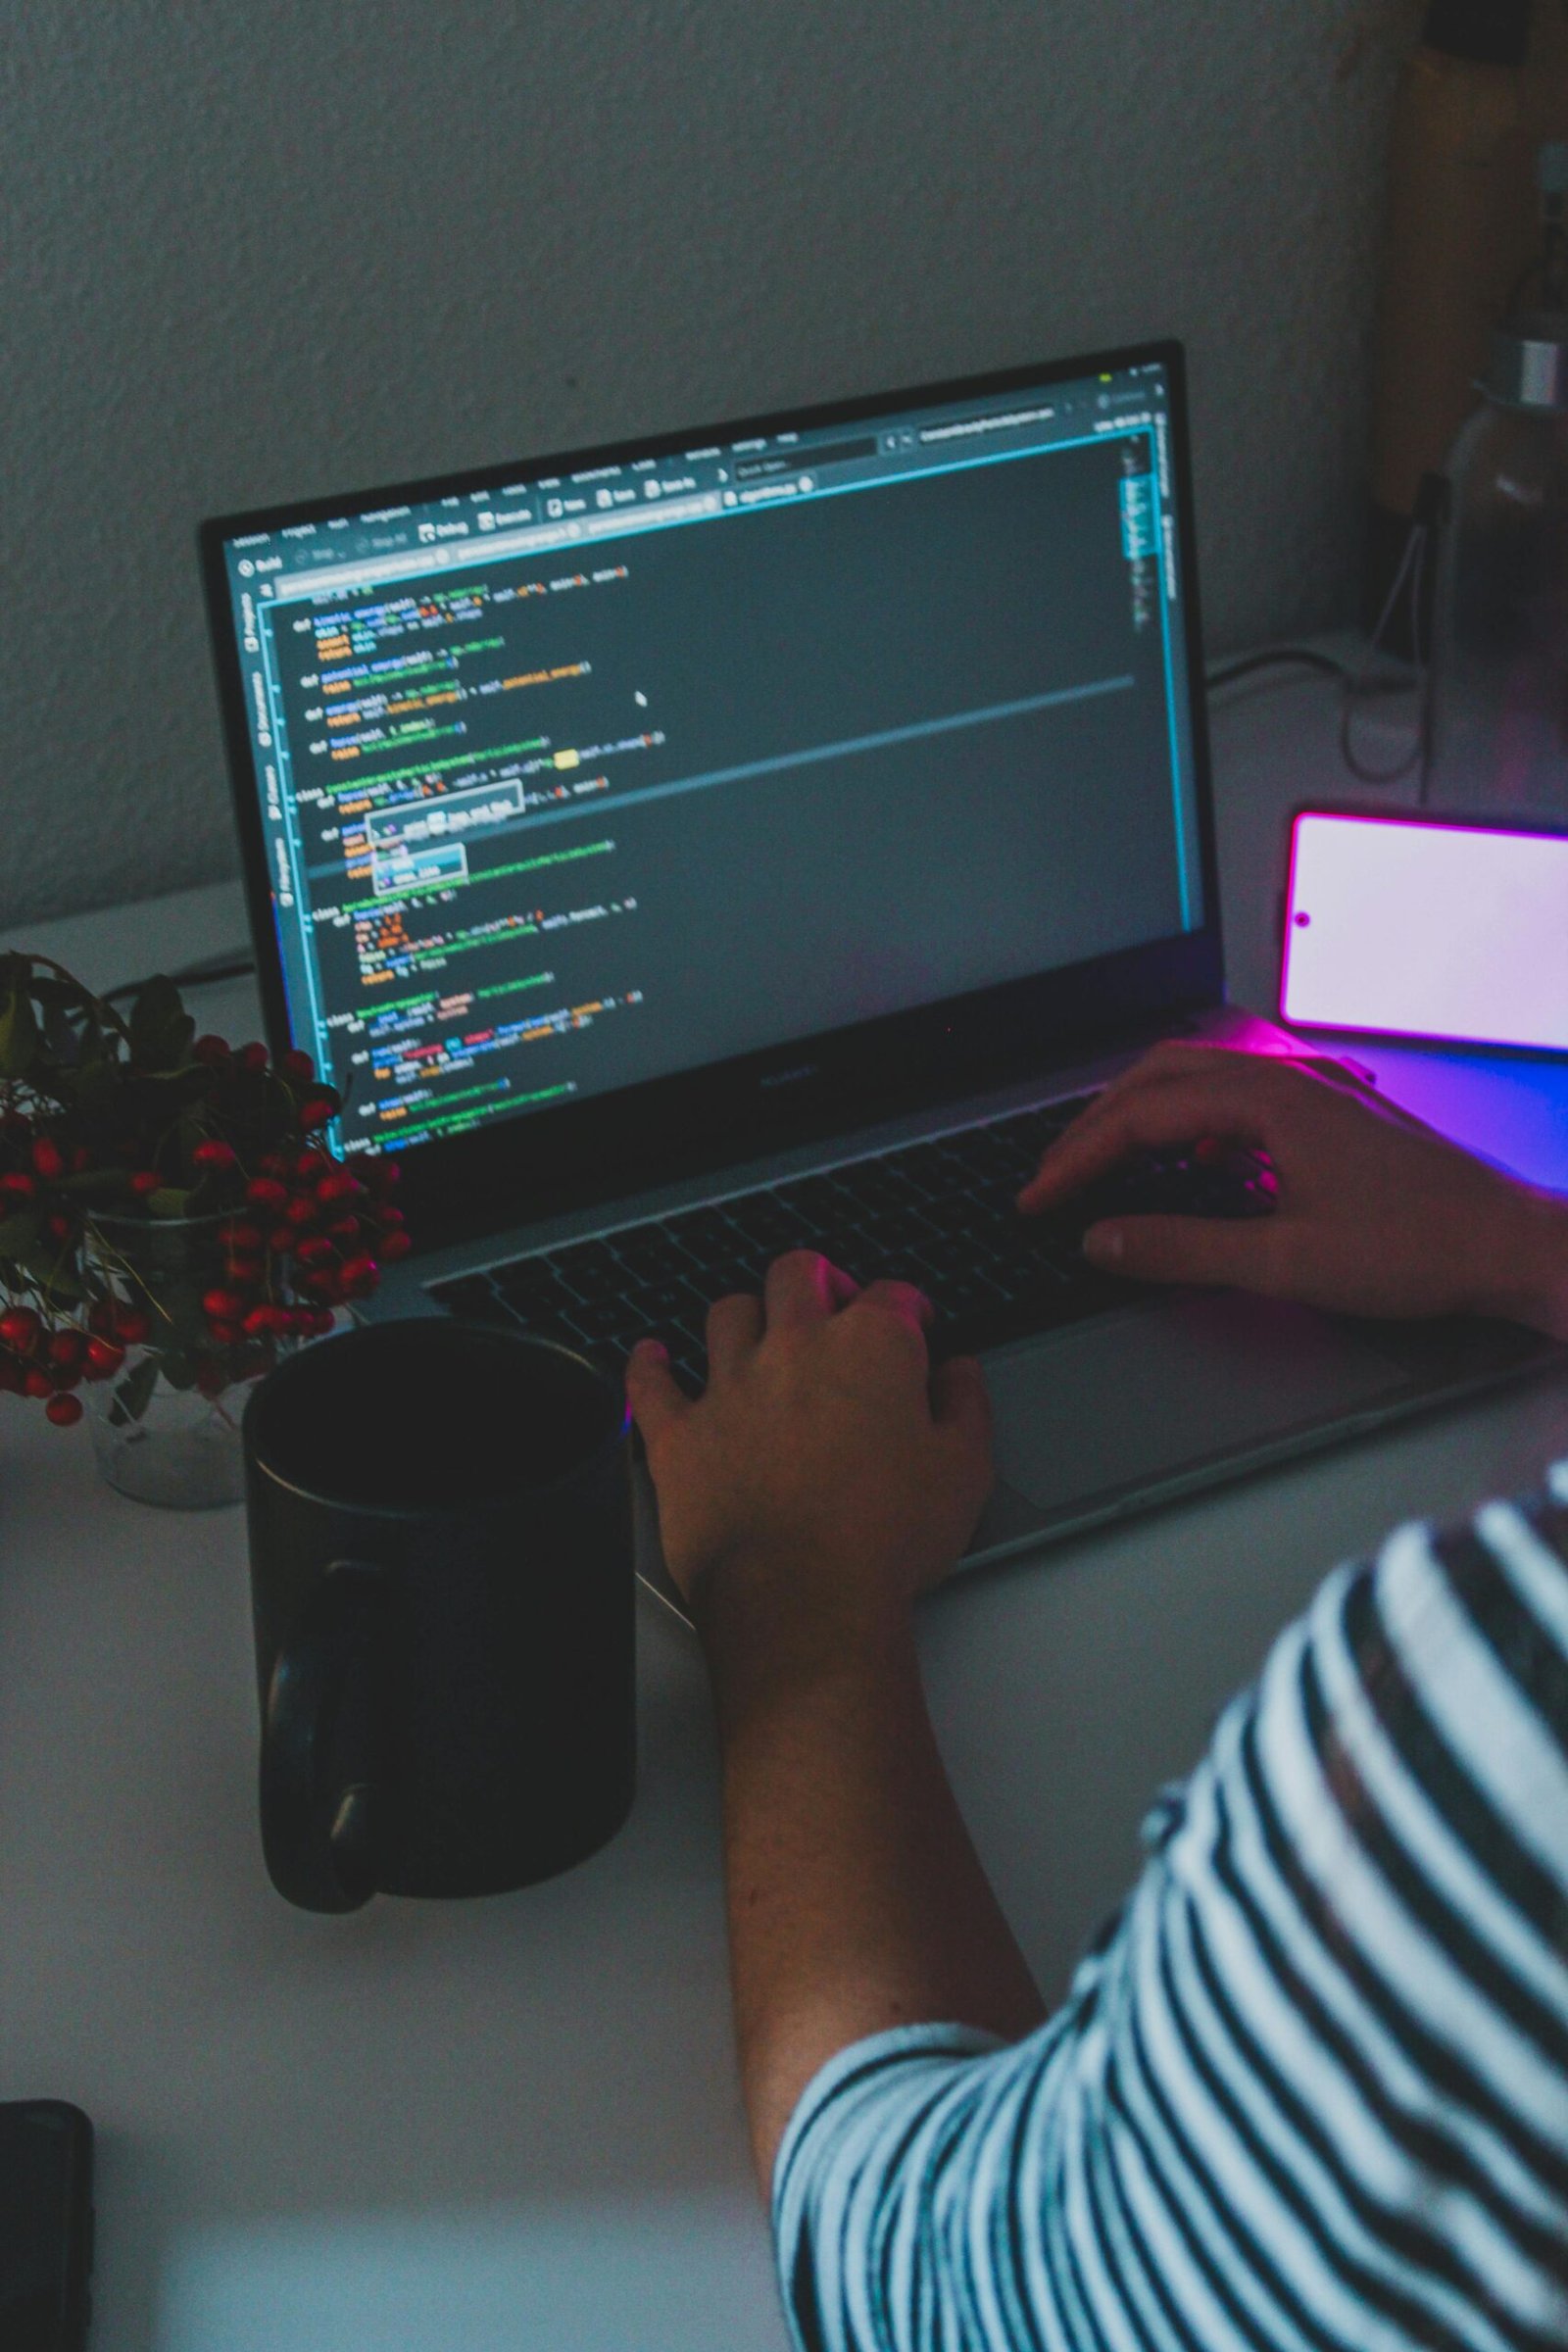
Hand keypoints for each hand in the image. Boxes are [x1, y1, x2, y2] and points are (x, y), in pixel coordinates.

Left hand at [625, 1251, 992, 1635]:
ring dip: (746, 1314)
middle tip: (832, 1300)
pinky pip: (651, 1383)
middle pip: (797, 1275)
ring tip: (757, 1329)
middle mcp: (793, 1349)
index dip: (907, 1306)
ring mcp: (729, 1387)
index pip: (891, 1296)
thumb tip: (960, 1375)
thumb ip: (964, 1408)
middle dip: (819, 1280)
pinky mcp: (680, 1434)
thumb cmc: (884, 1540)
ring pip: (728, 1314)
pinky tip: (652, 1355)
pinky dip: (649, 1365)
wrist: (802, 1597)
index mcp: (870, 1348)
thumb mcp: (963, 1471)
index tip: (914, 1323)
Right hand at [1017, 1042, 1567, 1332]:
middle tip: (1054, 1175)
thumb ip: (1183, 1249)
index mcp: (1269, 1101)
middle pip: (1159, 1076)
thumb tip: (1106, 1240)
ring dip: (1140, 1115)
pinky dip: (1191, 1121)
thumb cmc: (1422, 1248)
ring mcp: (1313, 1090)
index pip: (1140, 1115)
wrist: (1512, 1245)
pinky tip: (1195, 1161)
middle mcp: (1288, 1079)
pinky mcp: (1332, 1113)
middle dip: (1095, 1125)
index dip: (1078, 1158)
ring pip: (1198, 1078)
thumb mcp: (1286, 1263)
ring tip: (1102, 1161)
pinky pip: (1238, 1096)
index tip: (1040, 1198)